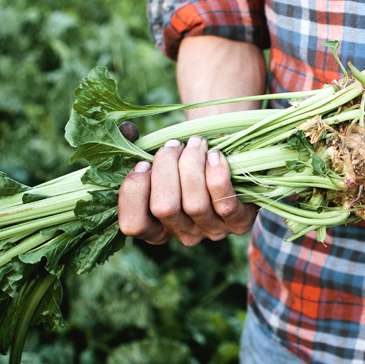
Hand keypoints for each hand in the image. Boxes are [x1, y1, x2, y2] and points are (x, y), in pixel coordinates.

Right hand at [118, 136, 257, 245]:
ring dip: (192, 166)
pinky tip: (214, 155)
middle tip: (173, 144)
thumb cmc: (186, 160)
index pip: (133, 224)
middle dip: (165, 168)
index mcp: (157, 227)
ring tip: (196, 143)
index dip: (134, 192)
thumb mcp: (159, 157)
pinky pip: (225, 205)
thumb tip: (126, 129)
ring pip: (194, 204)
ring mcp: (212, 231)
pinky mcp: (239, 223)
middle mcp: (183, 234)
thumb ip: (134, 144)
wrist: (230, 159)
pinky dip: (217, 176)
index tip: (142, 163)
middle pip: (164, 208)